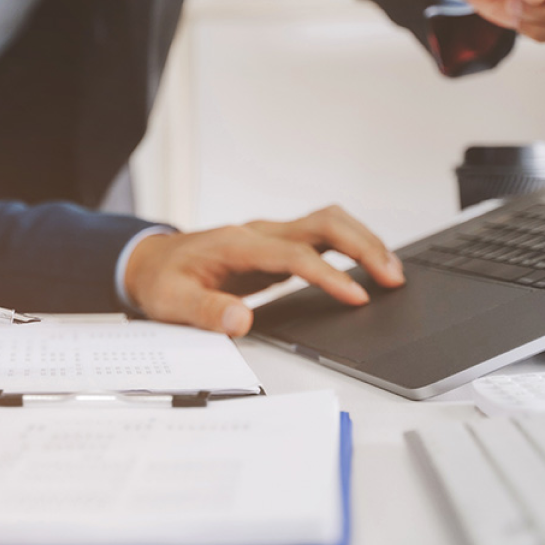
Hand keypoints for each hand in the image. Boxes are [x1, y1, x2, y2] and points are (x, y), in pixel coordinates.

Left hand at [124, 205, 405, 335]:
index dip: (329, 275)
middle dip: (363, 246)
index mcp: (238, 245)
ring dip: (365, 242)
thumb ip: (205, 312)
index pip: (294, 255)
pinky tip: (371, 268)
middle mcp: (261, 233)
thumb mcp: (171, 303)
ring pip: (330, 223)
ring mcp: (272, 236)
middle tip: (393, 277)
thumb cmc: (162, 281)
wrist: (152, 262)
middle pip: (324, 223)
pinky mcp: (279, 246)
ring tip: (393, 273)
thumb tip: (240, 321)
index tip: (358, 296)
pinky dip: (353, 247)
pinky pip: (324, 237)